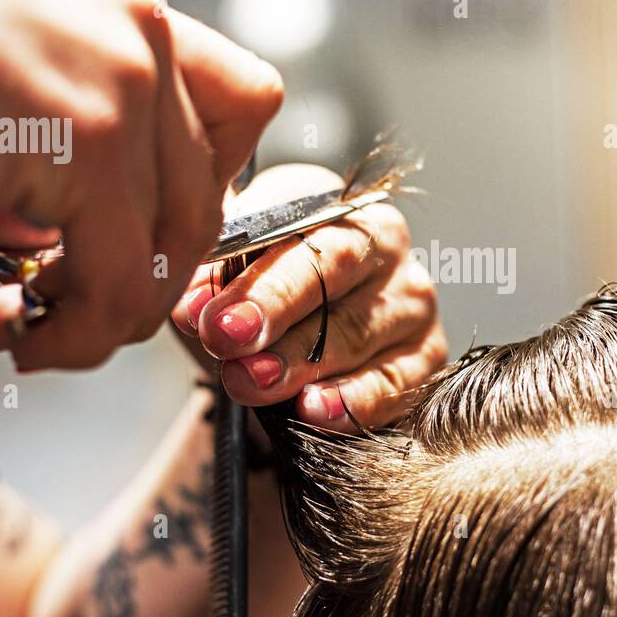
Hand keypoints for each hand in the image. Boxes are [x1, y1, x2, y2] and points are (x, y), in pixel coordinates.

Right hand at [0, 0, 282, 368]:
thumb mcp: (8, 80)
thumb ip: (62, 157)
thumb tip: (58, 254)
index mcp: (136, 22)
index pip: (246, 108)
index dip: (207, 188)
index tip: (144, 230)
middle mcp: (146, 48)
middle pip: (204, 203)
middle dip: (138, 281)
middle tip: (63, 312)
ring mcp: (124, 91)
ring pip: (169, 254)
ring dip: (101, 322)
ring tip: (26, 335)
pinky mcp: (84, 143)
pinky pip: (117, 279)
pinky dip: (74, 332)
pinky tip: (16, 333)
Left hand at [171, 164, 447, 431]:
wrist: (295, 331)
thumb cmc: (259, 287)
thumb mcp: (227, 268)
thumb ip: (208, 273)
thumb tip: (190, 304)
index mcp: (334, 205)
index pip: (299, 233)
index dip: (255, 280)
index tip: (210, 317)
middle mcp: (384, 244)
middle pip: (333, 277)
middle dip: (275, 314)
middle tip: (227, 345)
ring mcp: (411, 301)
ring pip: (357, 333)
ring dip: (300, 362)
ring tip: (253, 383)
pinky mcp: (427, 355)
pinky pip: (394, 382)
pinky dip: (353, 400)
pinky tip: (315, 410)